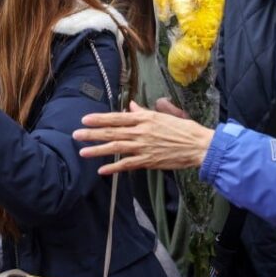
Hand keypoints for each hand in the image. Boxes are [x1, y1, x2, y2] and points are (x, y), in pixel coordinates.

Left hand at [72, 101, 214, 174]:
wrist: (199, 146)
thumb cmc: (183, 129)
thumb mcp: (163, 115)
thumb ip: (144, 112)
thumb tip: (130, 107)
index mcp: (145, 119)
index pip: (117, 117)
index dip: (100, 118)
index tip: (85, 119)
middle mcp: (141, 131)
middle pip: (112, 132)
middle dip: (92, 133)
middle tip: (76, 134)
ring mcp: (144, 147)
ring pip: (116, 147)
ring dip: (98, 150)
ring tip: (82, 151)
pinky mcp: (148, 161)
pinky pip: (128, 165)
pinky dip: (114, 167)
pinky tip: (101, 170)